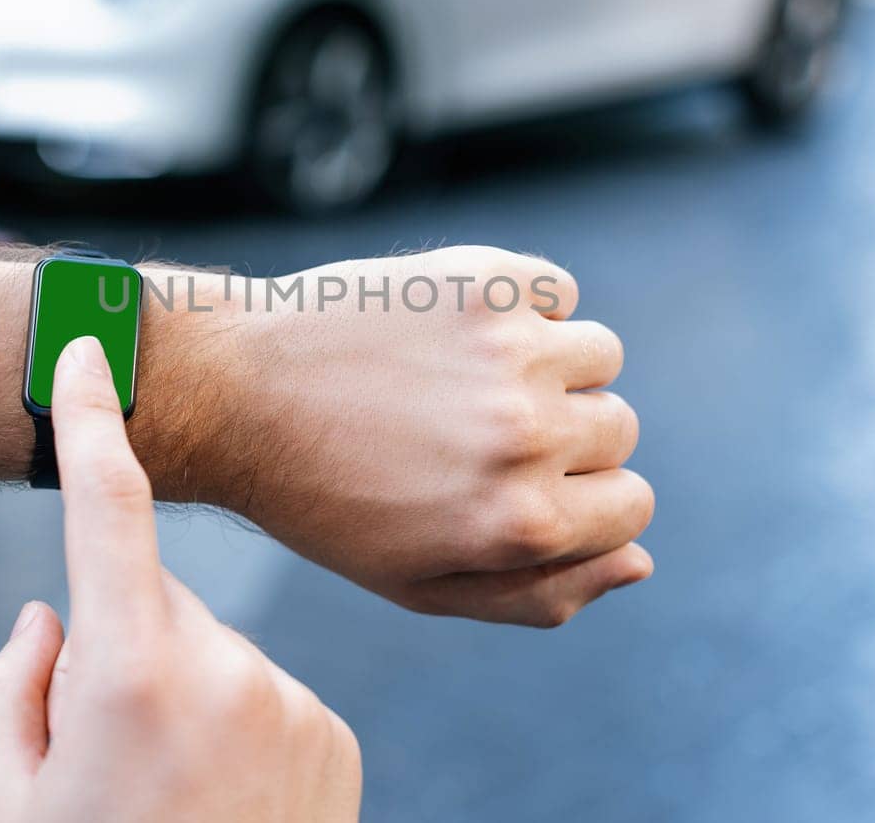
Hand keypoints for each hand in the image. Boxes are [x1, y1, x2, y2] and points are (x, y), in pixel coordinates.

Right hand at [0, 337, 360, 822]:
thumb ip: (5, 684)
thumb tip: (50, 612)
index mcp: (130, 673)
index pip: (105, 507)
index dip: (89, 419)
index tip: (86, 347)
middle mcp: (230, 672)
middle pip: (151, 604)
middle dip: (117, 647)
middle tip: (95, 751)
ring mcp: (294, 706)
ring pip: (209, 653)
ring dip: (177, 695)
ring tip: (163, 798)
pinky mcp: (334, 740)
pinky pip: (262, 695)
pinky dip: (232, 728)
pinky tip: (217, 804)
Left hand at [132, 247, 652, 627]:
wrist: (234, 393)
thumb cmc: (325, 500)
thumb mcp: (422, 583)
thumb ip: (540, 593)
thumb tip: (641, 561)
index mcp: (523, 524)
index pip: (632, 506)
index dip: (580, 498)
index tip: (518, 481)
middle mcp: (530, 437)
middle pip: (619, 429)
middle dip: (563, 433)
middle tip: (471, 430)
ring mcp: (513, 350)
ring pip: (599, 354)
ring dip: (551, 364)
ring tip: (464, 375)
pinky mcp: (485, 281)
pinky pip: (557, 289)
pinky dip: (525, 303)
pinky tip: (455, 328)